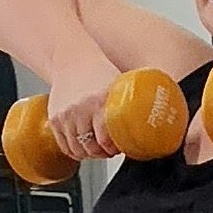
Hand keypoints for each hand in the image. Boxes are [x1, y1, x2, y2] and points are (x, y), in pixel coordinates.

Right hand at [47, 47, 123, 162]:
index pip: (105, 139)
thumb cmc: (100, 72)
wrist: (73, 58)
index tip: (121, 148)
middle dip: (104, 153)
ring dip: (90, 154)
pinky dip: (75, 152)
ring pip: (78, 150)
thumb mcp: (120, 86)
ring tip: (99, 147)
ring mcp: (65, 115)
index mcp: (99, 101)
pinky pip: (64, 146)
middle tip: (111, 150)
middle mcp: (80, 109)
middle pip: (91, 148)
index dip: (114, 149)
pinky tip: (85, 148)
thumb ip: (133, 105)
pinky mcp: (54, 118)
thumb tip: (158, 125)